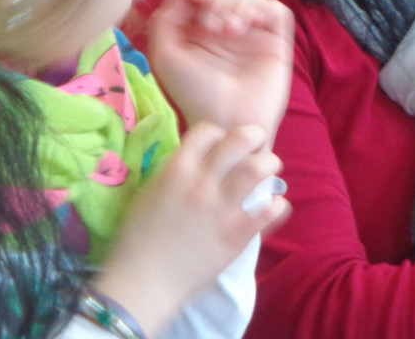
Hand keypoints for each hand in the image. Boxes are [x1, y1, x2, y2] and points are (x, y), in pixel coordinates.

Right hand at [92, 122, 290, 335]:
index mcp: (176, 170)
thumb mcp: (150, 193)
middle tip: (257, 149)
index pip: (208, 130)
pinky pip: (271, 208)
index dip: (219, 134)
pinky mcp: (238, 234)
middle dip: (255, 137)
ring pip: (260, 168)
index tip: (222, 145)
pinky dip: (277, 204)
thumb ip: (174, 171)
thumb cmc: (138, 240)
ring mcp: (222, 208)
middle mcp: (202, 183)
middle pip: (241, 139)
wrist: (143, 284)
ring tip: (270, 173)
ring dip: (270, 166)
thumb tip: (198, 160)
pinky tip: (272, 207)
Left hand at [148, 0, 293, 138]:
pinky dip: (261, 9)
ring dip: (237, 4)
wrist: (228, 121)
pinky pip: (275, 8)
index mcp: (196, 27)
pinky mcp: (275, 39)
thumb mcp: (166, 56)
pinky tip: (249, 27)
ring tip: (231, 31)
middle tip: (213, 27)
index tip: (196, 3)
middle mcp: (224, 25)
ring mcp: (251, 31)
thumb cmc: (195, 94)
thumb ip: (164, 20)